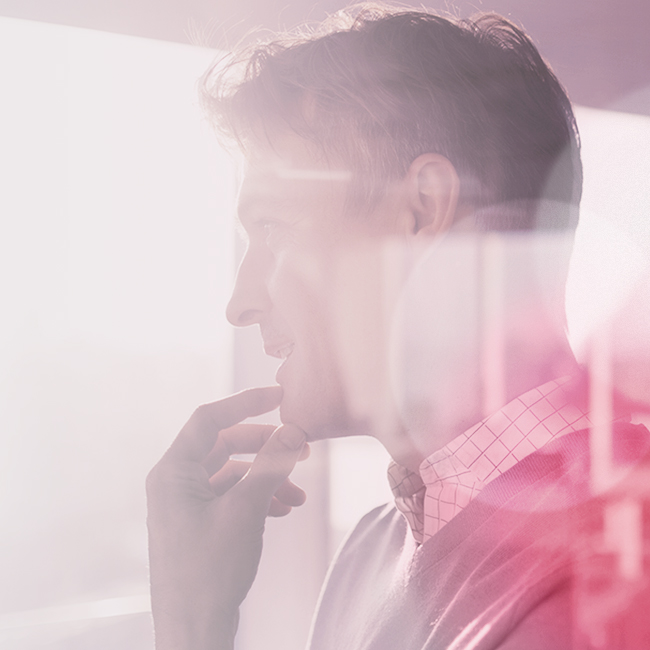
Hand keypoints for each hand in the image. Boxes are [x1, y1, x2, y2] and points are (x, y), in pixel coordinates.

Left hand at [146, 386, 306, 649]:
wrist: (194, 630)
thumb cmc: (211, 570)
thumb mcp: (245, 510)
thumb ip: (270, 465)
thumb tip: (292, 431)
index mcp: (173, 472)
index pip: (209, 419)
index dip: (246, 402)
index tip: (280, 395)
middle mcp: (175, 483)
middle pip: (224, 445)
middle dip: (264, 446)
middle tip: (300, 447)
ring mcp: (186, 505)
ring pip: (232, 473)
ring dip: (267, 476)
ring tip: (298, 492)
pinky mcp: (199, 524)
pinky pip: (231, 496)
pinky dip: (258, 497)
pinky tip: (283, 509)